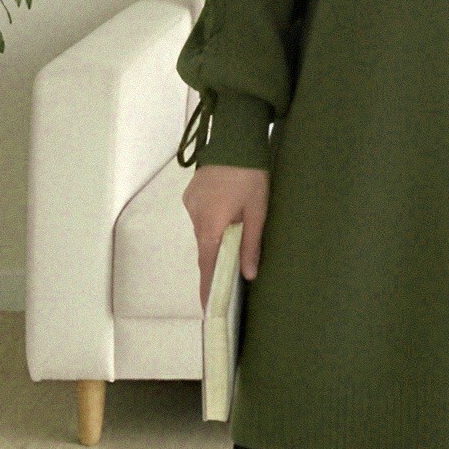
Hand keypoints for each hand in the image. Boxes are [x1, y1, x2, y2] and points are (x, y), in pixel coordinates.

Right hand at [182, 164, 269, 309]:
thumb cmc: (249, 175)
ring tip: (233, 246)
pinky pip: (202, 218)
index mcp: (210, 226)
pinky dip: (213, 225)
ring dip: (216, 241)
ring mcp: (191, 206)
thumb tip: (248, 274)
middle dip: (215, 265)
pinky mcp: (192, 196)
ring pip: (204, 233)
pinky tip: (227, 219)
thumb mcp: (257, 211)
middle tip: (227, 284)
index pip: (207, 266)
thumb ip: (251, 244)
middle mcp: (195, 218)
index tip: (207, 310)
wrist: (234, 139)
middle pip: (205, 250)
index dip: (207, 289)